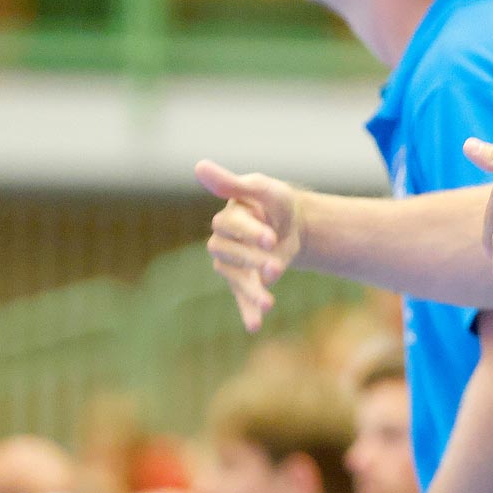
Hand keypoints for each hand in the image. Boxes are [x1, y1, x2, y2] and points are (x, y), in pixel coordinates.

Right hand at [195, 159, 302, 331]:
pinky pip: (241, 299)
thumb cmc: (275, 203)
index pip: (232, 227)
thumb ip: (231, 183)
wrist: (294, 224)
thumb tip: (198, 166)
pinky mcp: (243, 283)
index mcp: (228, 218)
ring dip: (251, 291)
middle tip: (276, 267)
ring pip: (235, 279)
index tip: (270, 237)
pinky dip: (247, 312)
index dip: (250, 232)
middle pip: (230, 254)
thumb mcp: (261, 188)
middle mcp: (224, 243)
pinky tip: (255, 326)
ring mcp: (233, 265)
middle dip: (254, 261)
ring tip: (269, 302)